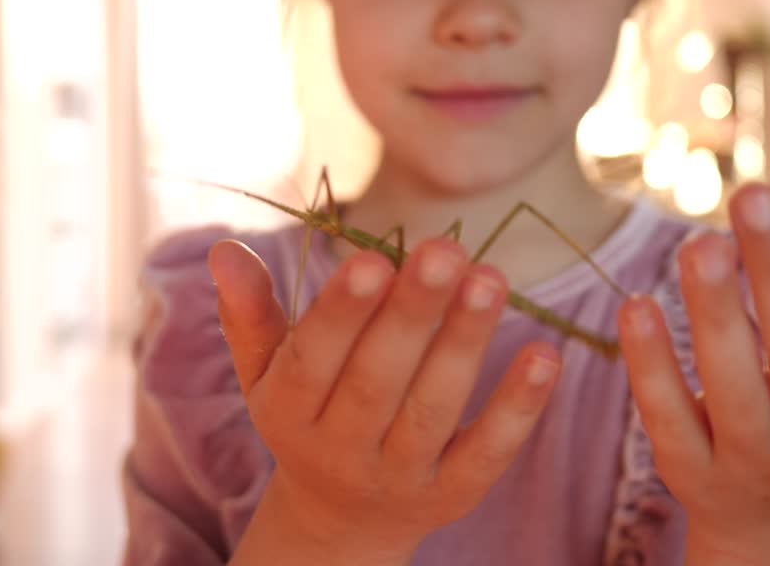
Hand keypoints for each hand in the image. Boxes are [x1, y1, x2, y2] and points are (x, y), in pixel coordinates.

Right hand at [208, 237, 559, 563]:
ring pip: (431, 411)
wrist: (339, 519)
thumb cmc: (307, 413)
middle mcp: (338, 450)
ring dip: (463, 345)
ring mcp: (397, 478)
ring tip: (490, 278)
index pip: (313, 360)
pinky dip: (518, 409)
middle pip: (377, 382)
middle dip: (412, 315)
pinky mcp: (451, 496)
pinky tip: (544, 353)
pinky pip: (486, 455)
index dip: (343, 312)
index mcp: (288, 410)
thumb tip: (224, 250)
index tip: (374, 258)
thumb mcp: (266, 370)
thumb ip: (250, 311)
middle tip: (445, 250)